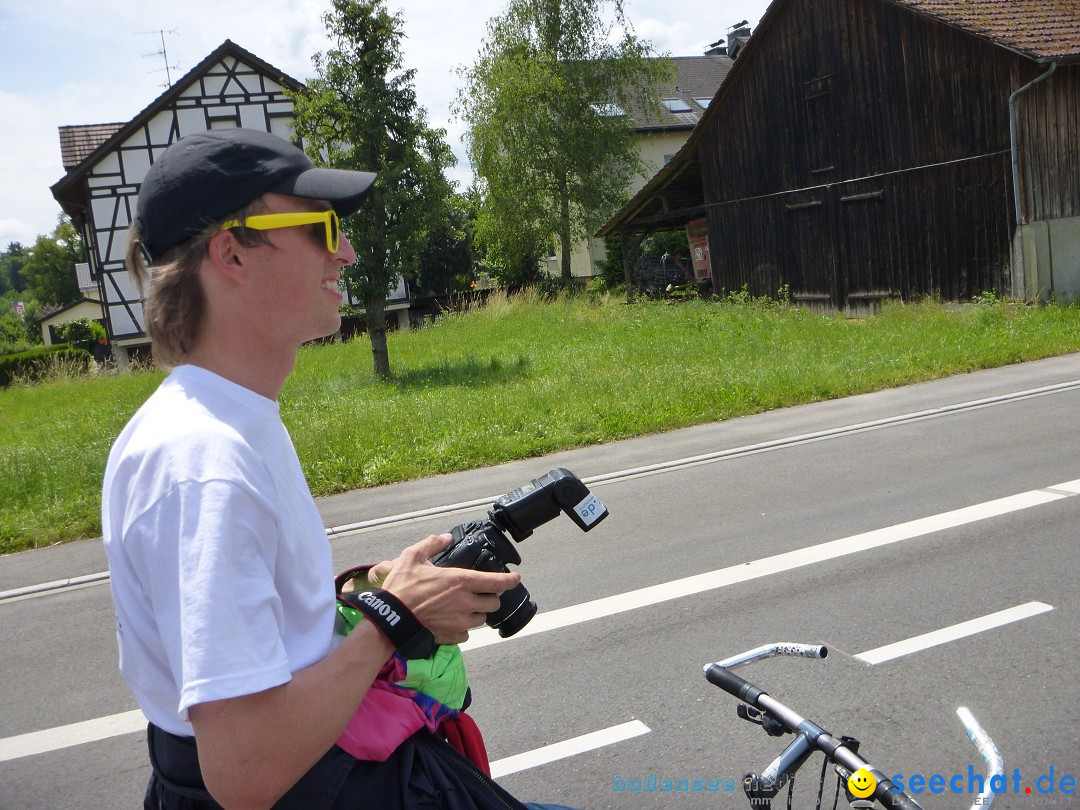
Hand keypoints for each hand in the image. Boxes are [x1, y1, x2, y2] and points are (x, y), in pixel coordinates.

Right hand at [380, 533, 519, 644]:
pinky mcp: (452, 636)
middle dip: (490, 597)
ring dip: (477, 613)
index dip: (510, 580)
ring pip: (481, 619)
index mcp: (461, 581)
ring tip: (464, 608)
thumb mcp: (412, 557)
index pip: (497, 582)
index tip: (515, 577)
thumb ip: (431, 544)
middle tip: (479, 593)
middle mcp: (466, 602)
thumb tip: (444, 538)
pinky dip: (463, 628)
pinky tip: (453, 622)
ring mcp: (461, 621)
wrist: (390, 619)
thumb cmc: (401, 588)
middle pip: (494, 603)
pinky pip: (466, 634)